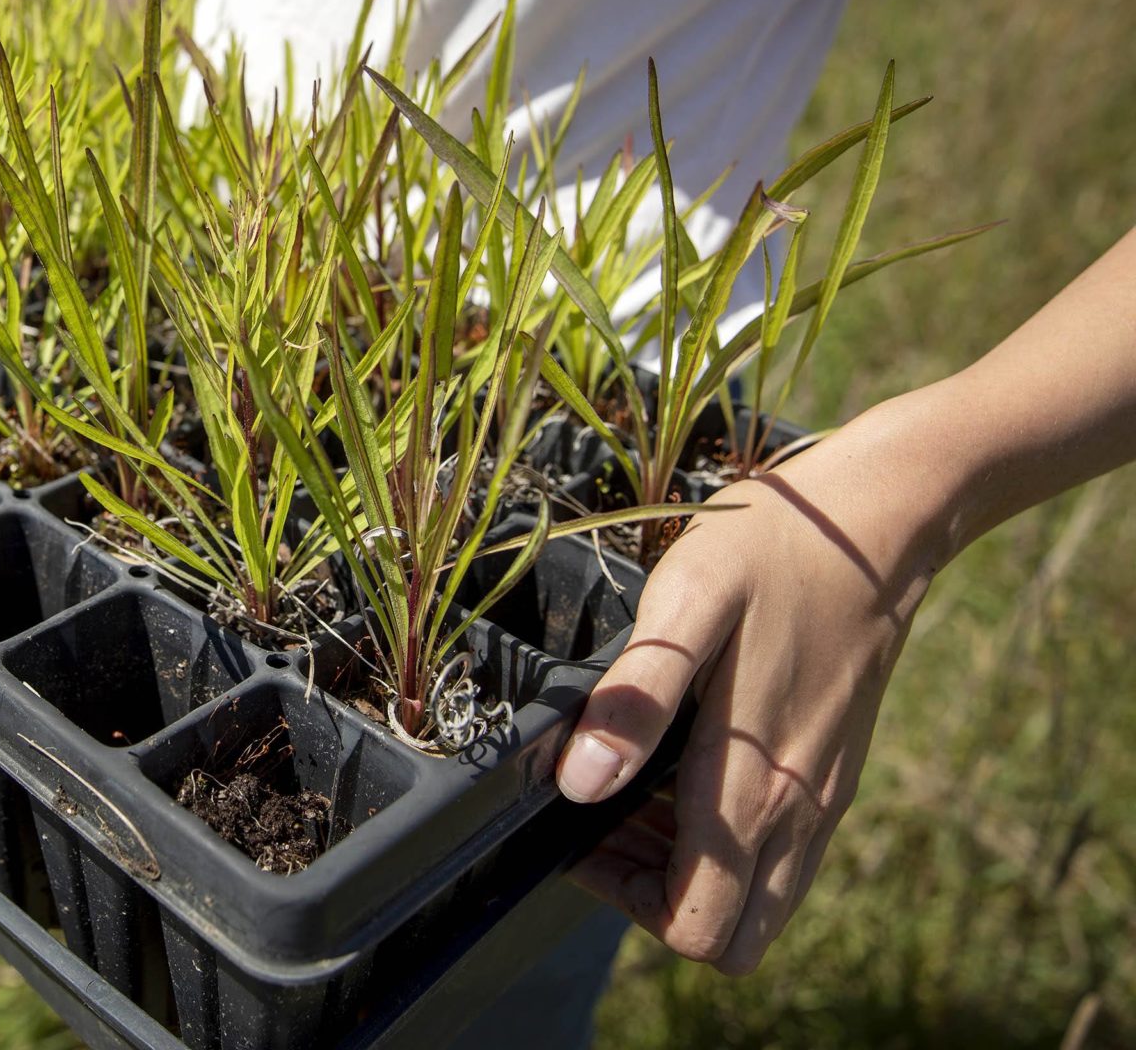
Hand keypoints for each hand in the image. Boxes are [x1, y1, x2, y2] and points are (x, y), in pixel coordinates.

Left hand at [555, 396, 956, 974]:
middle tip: (610, 820)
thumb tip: (578, 786)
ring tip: (642, 789)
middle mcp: (798, 812)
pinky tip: (690, 766)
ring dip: (692, 873)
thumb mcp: (686, 604)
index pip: (696, 927)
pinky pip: (780, 854)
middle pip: (728, 935)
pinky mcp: (833, 774)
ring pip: (759, 903)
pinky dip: (729, 841)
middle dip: (657, 901)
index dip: (625, 899)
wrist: (877, 521)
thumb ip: (635, 697)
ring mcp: (822, 798)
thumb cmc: (771, 551)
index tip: (584, 829)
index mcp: (755, 787)